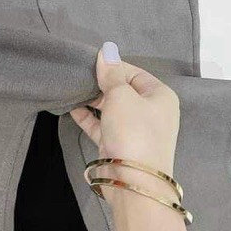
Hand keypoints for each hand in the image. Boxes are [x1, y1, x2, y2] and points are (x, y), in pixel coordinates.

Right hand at [70, 42, 179, 199]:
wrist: (133, 181)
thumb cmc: (134, 130)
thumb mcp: (121, 95)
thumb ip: (110, 73)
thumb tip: (107, 50)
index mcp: (159, 96)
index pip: (133, 72)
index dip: (112, 66)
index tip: (89, 63)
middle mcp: (150, 111)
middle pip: (122, 89)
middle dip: (100, 83)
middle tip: (78, 75)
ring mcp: (134, 129)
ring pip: (111, 107)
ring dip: (92, 99)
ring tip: (71, 88)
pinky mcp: (118, 143)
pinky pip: (101, 124)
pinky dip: (87, 116)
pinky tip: (70, 106)